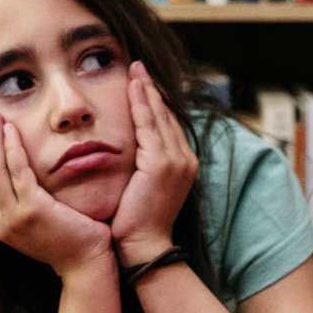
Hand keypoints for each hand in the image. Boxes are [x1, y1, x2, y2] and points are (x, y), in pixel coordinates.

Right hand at [0, 111, 114, 277]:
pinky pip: (17, 172)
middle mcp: (0, 223)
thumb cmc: (70, 238)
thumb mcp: (38, 219)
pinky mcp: (32, 211)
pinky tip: (11, 130)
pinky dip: (11, 149)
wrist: (88, 263)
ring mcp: (13, 219)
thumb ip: (24, 200)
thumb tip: (18, 172)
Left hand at [111, 62, 199, 265]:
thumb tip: (128, 151)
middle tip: (138, 66)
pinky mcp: (161, 163)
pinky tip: (132, 88)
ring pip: (159, 116)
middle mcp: (185, 158)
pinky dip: (141, 104)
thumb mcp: (143, 187)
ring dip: (146, 90)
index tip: (141, 83)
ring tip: (134, 69)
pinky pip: (148, 125)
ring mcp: (176, 160)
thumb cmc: (136, 222)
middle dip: (151, 89)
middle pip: (166, 114)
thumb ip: (141, 165)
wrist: (143, 246)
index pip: (167, 125)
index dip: (155, 102)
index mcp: (182, 164)